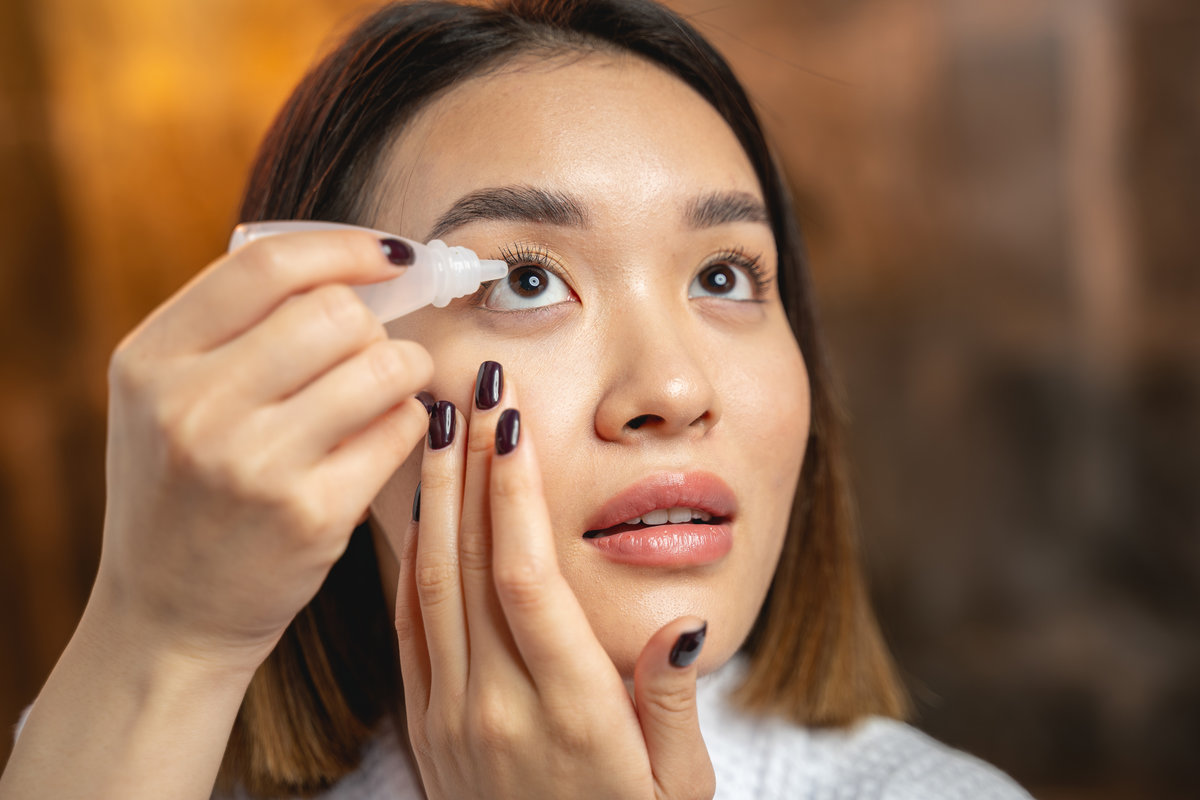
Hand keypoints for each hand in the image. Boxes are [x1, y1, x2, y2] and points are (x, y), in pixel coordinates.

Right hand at [95, 229, 432, 673]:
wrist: (167, 617)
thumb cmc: (184, 492)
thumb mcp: (165, 400)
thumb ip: (233, 329)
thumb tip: (354, 266)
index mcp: (151, 361)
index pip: (267, 266)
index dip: (346, 248)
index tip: (391, 256)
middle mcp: (193, 406)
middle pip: (336, 313)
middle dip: (374, 326)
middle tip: (371, 354)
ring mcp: (253, 463)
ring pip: (383, 366)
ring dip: (404, 371)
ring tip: (386, 394)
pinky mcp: (311, 513)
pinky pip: (402, 428)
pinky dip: (408, 424)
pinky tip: (382, 440)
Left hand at [388, 364, 715, 799]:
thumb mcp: (679, 788)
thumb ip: (669, 704)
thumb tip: (681, 621)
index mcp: (571, 714)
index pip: (528, 580)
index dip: (514, 494)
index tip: (510, 423)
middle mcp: (499, 709)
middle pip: (470, 565)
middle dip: (466, 468)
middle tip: (467, 386)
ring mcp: (452, 718)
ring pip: (430, 587)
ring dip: (431, 499)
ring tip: (431, 423)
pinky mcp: (425, 728)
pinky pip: (409, 629)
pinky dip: (409, 560)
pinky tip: (416, 507)